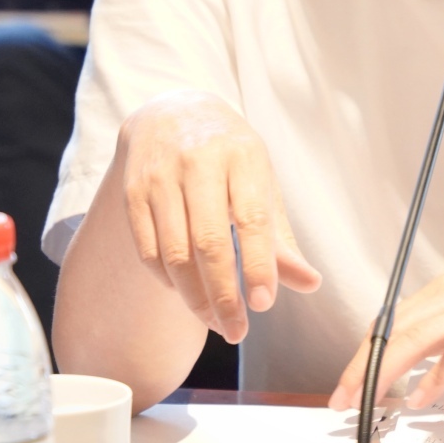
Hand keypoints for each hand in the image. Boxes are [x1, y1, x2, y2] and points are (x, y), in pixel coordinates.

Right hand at [116, 91, 320, 342]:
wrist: (172, 111)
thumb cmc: (230, 157)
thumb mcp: (262, 183)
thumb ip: (280, 237)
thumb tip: (310, 284)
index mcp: (243, 156)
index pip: (251, 218)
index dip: (257, 264)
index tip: (263, 304)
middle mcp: (199, 162)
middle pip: (208, 241)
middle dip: (223, 295)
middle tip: (237, 331)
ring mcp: (161, 176)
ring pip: (174, 252)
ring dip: (195, 298)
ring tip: (217, 322)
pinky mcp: (133, 190)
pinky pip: (148, 250)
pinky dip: (168, 282)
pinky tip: (187, 294)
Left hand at [329, 254, 443, 410]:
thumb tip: (437, 376)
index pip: (393, 320)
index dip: (365, 353)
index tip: (348, 384)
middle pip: (393, 329)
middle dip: (361, 367)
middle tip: (340, 399)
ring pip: (414, 338)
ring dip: (383, 373)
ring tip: (364, 402)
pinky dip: (433, 379)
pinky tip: (420, 399)